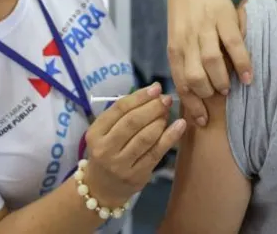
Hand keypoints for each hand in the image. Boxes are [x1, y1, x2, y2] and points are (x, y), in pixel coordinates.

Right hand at [83, 83, 185, 205]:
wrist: (101, 188)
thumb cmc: (106, 151)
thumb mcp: (104, 132)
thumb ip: (123, 114)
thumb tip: (153, 92)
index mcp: (95, 133)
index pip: (119, 109)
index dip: (139, 96)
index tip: (156, 88)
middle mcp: (105, 149)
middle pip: (132, 122)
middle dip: (152, 107)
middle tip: (166, 99)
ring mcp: (121, 164)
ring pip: (146, 137)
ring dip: (161, 120)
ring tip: (168, 112)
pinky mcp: (137, 175)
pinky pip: (156, 152)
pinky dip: (171, 137)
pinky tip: (180, 125)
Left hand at [167, 0, 270, 126]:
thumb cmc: (185, 13)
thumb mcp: (178, 37)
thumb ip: (185, 60)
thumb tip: (194, 93)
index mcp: (175, 47)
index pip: (180, 82)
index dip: (192, 105)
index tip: (203, 121)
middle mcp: (187, 39)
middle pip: (194, 76)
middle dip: (206, 94)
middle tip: (217, 98)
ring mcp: (205, 28)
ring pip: (211, 62)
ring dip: (222, 80)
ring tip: (229, 88)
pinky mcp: (223, 17)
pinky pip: (234, 44)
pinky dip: (242, 63)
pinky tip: (248, 76)